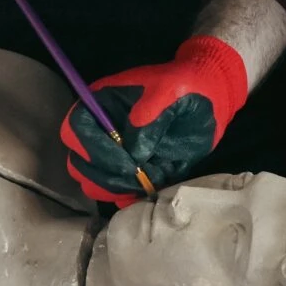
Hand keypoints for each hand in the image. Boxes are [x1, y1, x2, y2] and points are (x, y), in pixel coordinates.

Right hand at [60, 36, 248, 205]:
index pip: (75, 129)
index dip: (93, 148)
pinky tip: (149, 189)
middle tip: (136, 176)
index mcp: (101, 103)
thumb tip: (133, 147)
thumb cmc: (188, 88)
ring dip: (115, 188)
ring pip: (92, 182)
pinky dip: (128, 197)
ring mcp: (112, 154)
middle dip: (104, 174)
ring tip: (146, 181)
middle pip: (78, 162)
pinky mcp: (129, 173)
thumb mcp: (173, 89)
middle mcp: (100, 131)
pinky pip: (116, 193)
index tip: (126, 160)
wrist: (210, 100)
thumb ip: (151, 110)